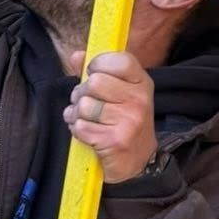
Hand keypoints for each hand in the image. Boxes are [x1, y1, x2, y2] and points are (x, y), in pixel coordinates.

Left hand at [64, 49, 158, 183]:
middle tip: (88, 103)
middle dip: (82, 93)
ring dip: (77, 114)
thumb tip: (76, 56)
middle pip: (94, 82)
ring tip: (87, 120)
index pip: (117, 60)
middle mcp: (139, 100)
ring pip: (84, 105)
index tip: (93, 74)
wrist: (136, 163)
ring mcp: (129, 121)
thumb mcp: (118, 93)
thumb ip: (96, 71)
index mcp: (141, 83)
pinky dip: (78, 130)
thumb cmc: (122, 122)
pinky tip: (89, 134)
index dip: (98, 65)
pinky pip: (80, 126)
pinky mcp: (115, 141)